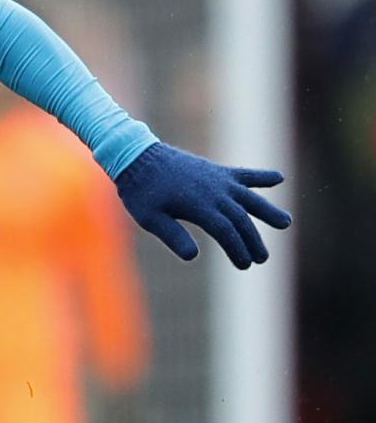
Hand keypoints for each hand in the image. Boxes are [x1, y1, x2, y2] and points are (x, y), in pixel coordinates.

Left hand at [113, 141, 290, 267]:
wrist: (137, 158)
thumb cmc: (140, 192)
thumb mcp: (150, 218)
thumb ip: (172, 235)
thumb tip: (193, 257)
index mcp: (199, 206)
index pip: (226, 232)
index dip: (237, 249)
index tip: (245, 265)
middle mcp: (214, 192)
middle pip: (240, 219)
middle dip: (252, 240)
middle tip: (262, 258)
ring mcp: (218, 179)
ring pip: (249, 197)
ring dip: (267, 211)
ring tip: (285, 223)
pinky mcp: (216, 171)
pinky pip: (243, 174)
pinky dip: (261, 177)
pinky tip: (280, 179)